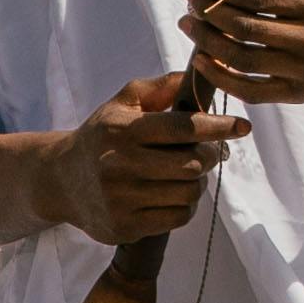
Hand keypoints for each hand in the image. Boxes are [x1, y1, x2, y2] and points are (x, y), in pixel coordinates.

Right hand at [39, 71, 228, 245]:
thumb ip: (159, 87)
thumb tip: (195, 75)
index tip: (243, 127)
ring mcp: (120, 199)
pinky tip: (173, 194)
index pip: (182, 127)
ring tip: (188, 173)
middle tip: (211, 152)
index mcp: (123, 130)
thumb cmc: (103, 135)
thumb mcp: (122, 103)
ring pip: (188, 193)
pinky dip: (185, 205)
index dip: (218, 127)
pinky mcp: (124, 227)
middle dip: (211, 156)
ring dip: (198, 182)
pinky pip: (177, 218)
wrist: (60, 180)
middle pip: (192, 165)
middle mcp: (119, 165)